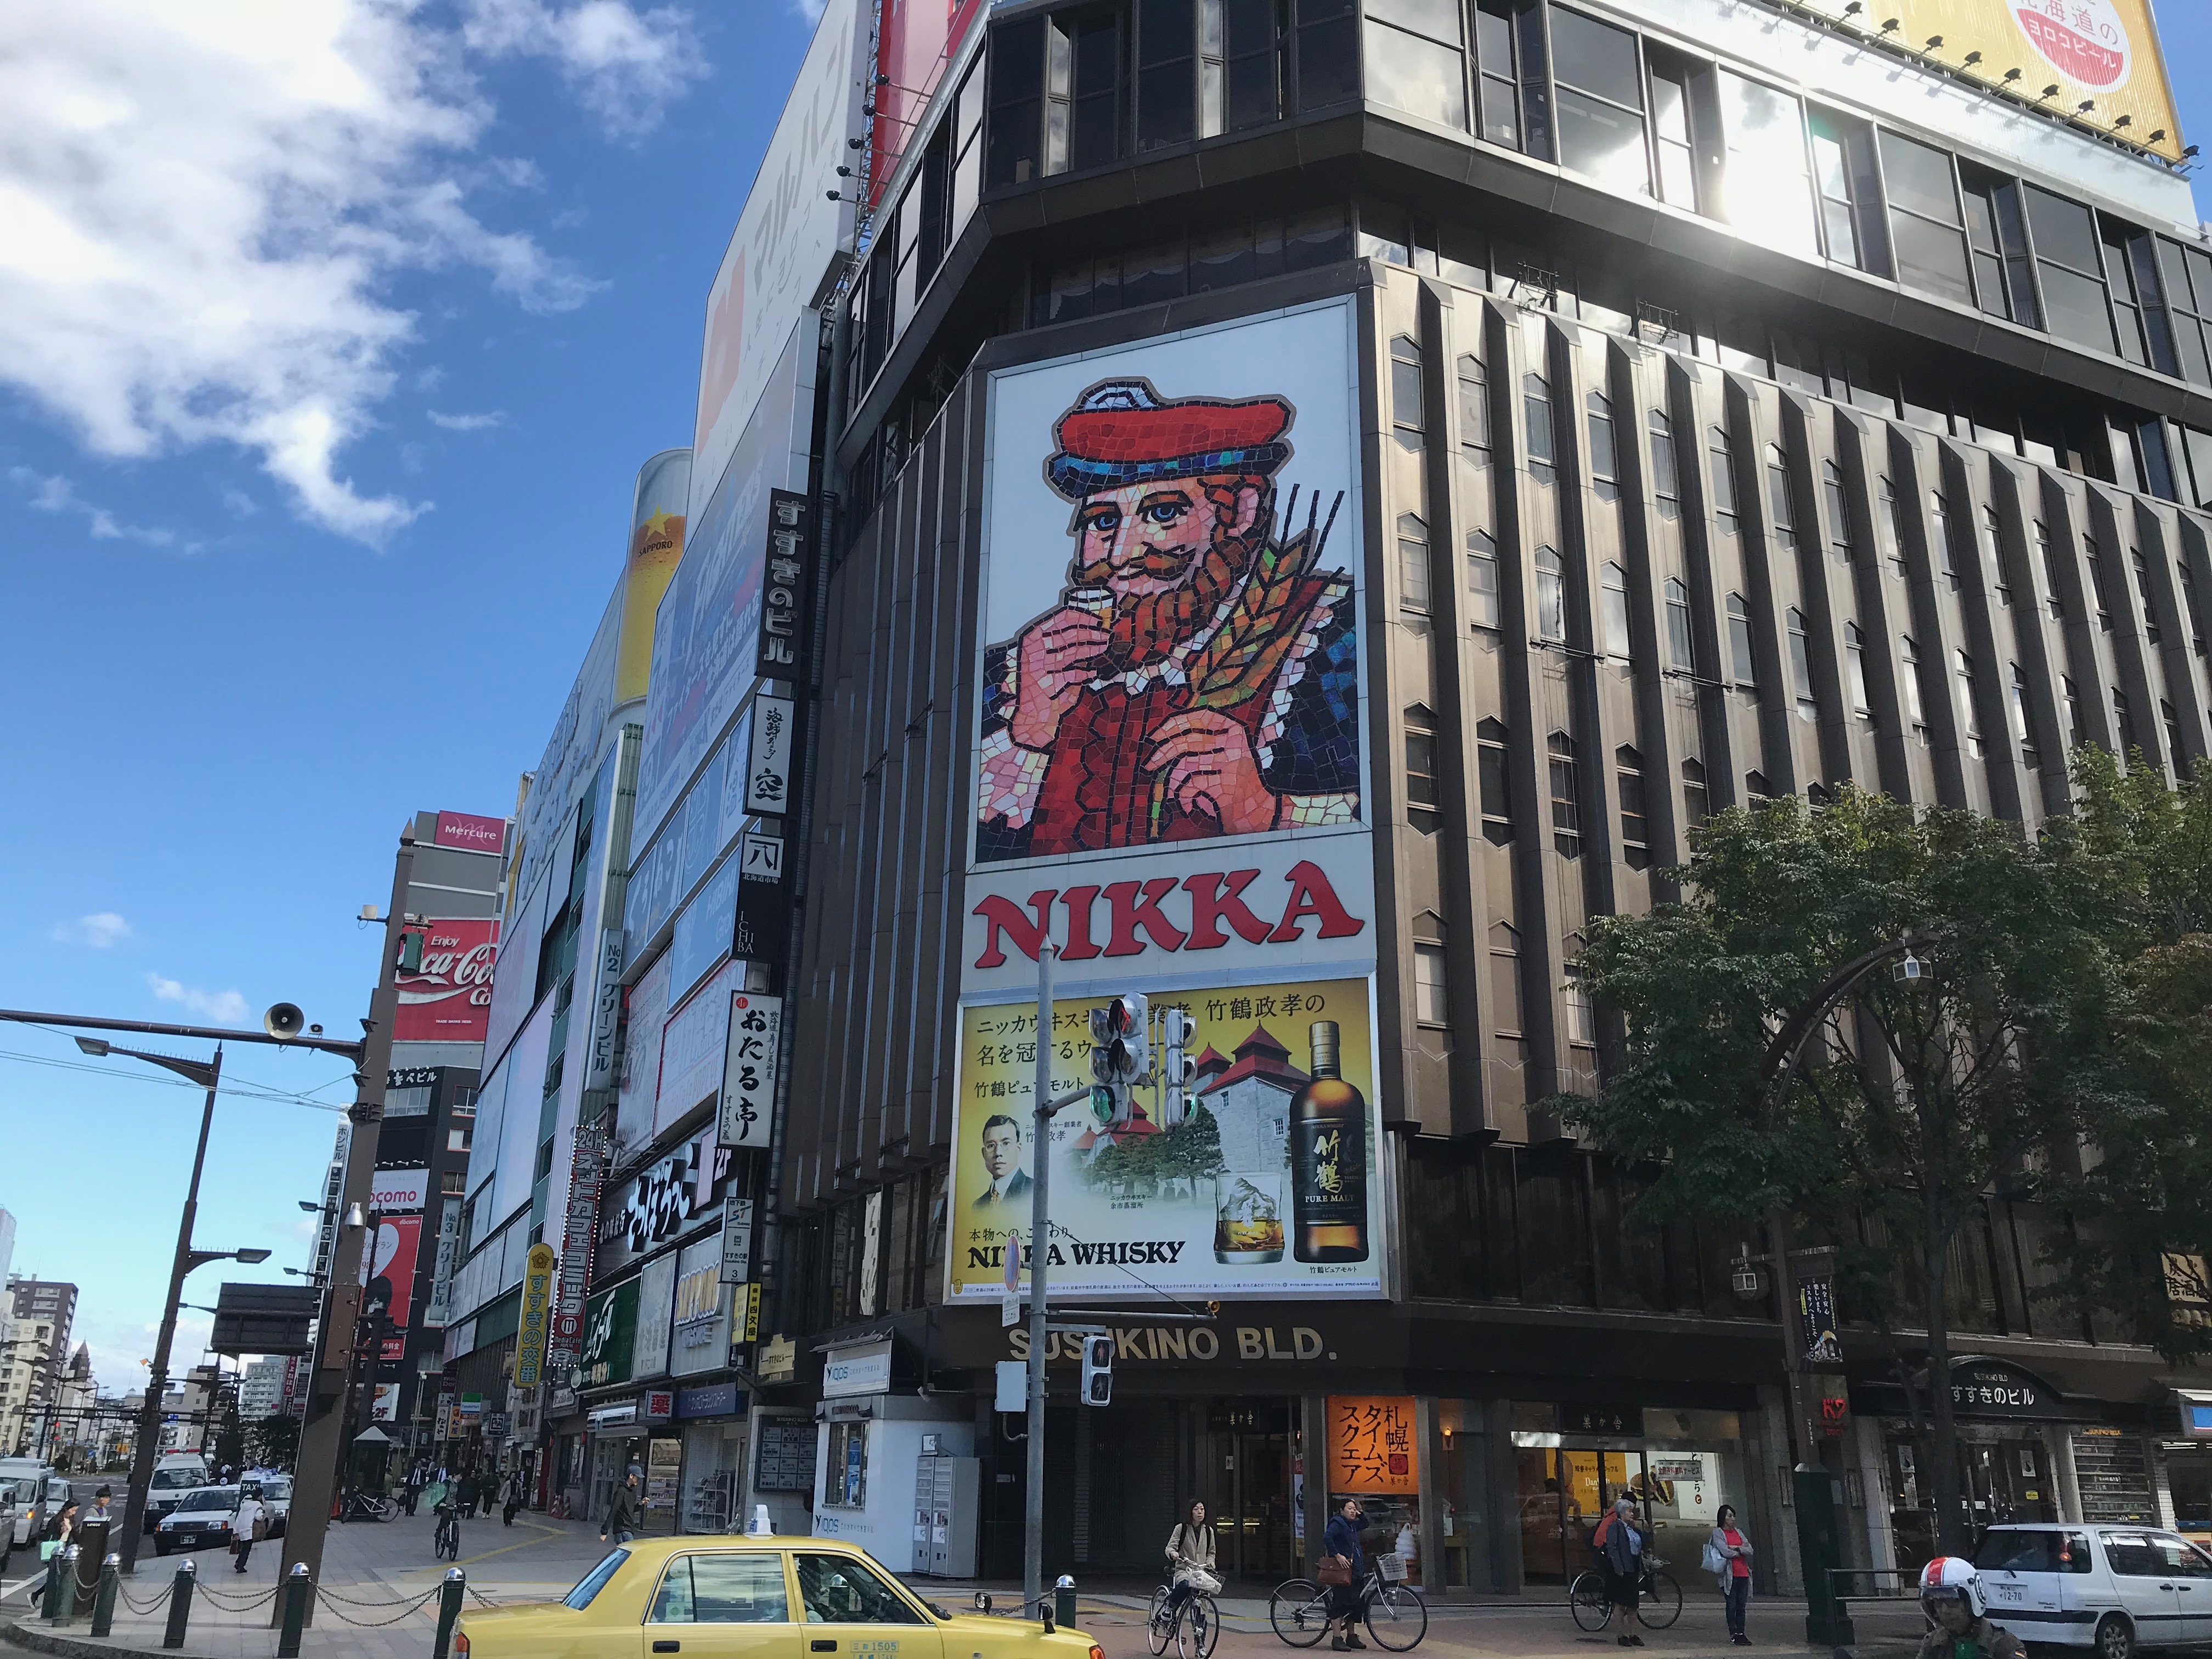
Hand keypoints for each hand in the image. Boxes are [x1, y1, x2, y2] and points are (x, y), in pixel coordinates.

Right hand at [1008, 608, 1109, 748]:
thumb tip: (1093, 631)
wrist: (1030, 718)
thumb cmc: (1041, 688)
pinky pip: (1072, 674)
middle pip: (1069, 633)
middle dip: (1091, 633)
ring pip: (1072, 651)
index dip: (1082, 617)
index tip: (1099, 620)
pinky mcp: (1047, 683)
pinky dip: (1084, 673)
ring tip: (1104, 647)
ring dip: (1092, 649)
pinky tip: (1093, 672)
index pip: (1060, 618)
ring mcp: (1038, 667)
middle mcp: (1032, 650)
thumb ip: (1065, 647)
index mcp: (1031, 638)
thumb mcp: (1050, 662)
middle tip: (1106, 635)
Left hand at [1144, 711, 1277, 834]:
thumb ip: (1202, 746)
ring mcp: (1232, 763)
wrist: (1261, 813)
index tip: (1156, 734)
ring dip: (1173, 781)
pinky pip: (1191, 785)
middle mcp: (1236, 744)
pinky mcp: (1226, 785)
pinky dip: (1184, 797)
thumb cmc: (1237, 785)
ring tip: (1172, 791)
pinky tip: (1187, 806)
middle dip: (1163, 752)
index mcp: (1236, 731)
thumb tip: (1163, 741)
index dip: (1176, 723)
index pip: (1202, 716)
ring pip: (1187, 764)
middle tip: (1149, 763)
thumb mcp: (1225, 757)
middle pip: (1189, 740)